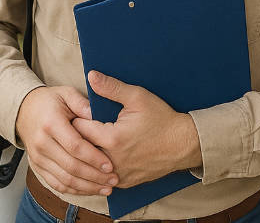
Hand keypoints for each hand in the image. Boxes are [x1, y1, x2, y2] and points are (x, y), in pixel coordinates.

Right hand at [16, 85, 118, 194]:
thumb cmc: (51, 101)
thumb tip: (98, 115)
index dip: (93, 158)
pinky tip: (90, 190)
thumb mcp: (67, 94)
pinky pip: (56, 184)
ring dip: (87, 187)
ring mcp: (38, 158)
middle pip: (71, 166)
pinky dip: (75, 190)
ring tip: (106, 188)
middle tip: (114, 179)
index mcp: (51, 124)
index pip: (74, 146)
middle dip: (95, 176)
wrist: (25, 110)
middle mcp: (42, 144)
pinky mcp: (38, 167)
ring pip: (64, 179)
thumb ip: (82, 103)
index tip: (110, 165)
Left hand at [72, 71, 201, 187]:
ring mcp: (118, 175)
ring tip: (87, 142)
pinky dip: (98, 168)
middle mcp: (111, 160)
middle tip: (78, 128)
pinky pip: (102, 178)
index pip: (78, 129)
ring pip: (90, 167)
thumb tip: (91, 75)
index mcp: (112, 138)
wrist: (183, 144)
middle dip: (78, 138)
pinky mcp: (125, 183)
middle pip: (81, 150)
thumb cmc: (161, 119)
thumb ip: (112, 87)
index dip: (77, 119)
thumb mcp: (138, 97)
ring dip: (87, 155)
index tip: (78, 115)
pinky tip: (100, 157)